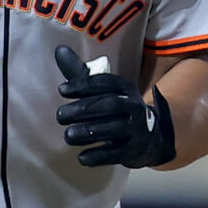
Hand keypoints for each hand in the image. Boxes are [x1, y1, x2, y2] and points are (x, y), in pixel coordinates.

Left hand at [54, 44, 174, 168]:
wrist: (148, 138)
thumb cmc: (116, 110)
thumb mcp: (103, 91)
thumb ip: (80, 74)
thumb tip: (59, 50)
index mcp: (126, 89)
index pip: (106, 82)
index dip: (84, 84)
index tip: (61, 90)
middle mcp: (134, 107)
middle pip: (110, 105)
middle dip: (83, 110)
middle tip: (60, 116)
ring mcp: (136, 130)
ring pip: (113, 129)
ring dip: (88, 132)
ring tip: (68, 135)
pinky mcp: (134, 151)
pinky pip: (115, 154)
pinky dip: (98, 156)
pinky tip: (81, 157)